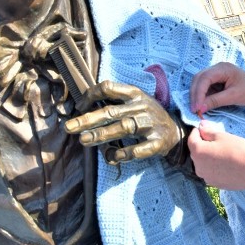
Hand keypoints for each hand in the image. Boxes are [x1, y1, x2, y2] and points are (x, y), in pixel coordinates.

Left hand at [65, 80, 180, 163]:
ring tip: (84, 140)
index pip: (109, 87)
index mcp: (135, 94)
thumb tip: (83, 108)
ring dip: (102, 135)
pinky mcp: (156, 142)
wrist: (176, 132)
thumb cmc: (147, 115)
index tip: (79, 107)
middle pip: (112, 111)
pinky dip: (123, 154)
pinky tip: (110, 157)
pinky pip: (138, 149)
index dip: (91, 95)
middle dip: (88, 119)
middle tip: (69, 127)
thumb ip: (114, 102)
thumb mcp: (135, 101)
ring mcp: (150, 124)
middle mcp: (142, 107)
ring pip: (123, 128)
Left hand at [187, 120, 244, 190]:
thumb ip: (208, 132)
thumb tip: (201, 126)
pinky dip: (214, 166)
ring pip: (203, 163)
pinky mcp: (215, 184)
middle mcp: (198, 167)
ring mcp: (206, 177)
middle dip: (202, 144)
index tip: (203, 128)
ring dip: (207, 156)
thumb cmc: (238, 150)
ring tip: (221, 152)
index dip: (197, 132)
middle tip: (215, 139)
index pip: (191, 139)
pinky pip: (210, 172)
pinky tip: (225, 163)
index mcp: (198, 153)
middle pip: (196, 152)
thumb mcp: (223, 136)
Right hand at [189, 62, 244, 116]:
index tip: (196, 108)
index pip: (204, 79)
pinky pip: (205, 87)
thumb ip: (215, 101)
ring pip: (200, 83)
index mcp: (223, 68)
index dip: (198, 94)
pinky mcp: (217, 80)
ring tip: (197, 109)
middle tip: (193, 110)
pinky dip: (202, 96)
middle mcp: (218, 68)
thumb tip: (199, 108)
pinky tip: (203, 105)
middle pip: (199, 79)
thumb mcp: (233, 97)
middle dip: (194, 94)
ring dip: (197, 95)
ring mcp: (217, 73)